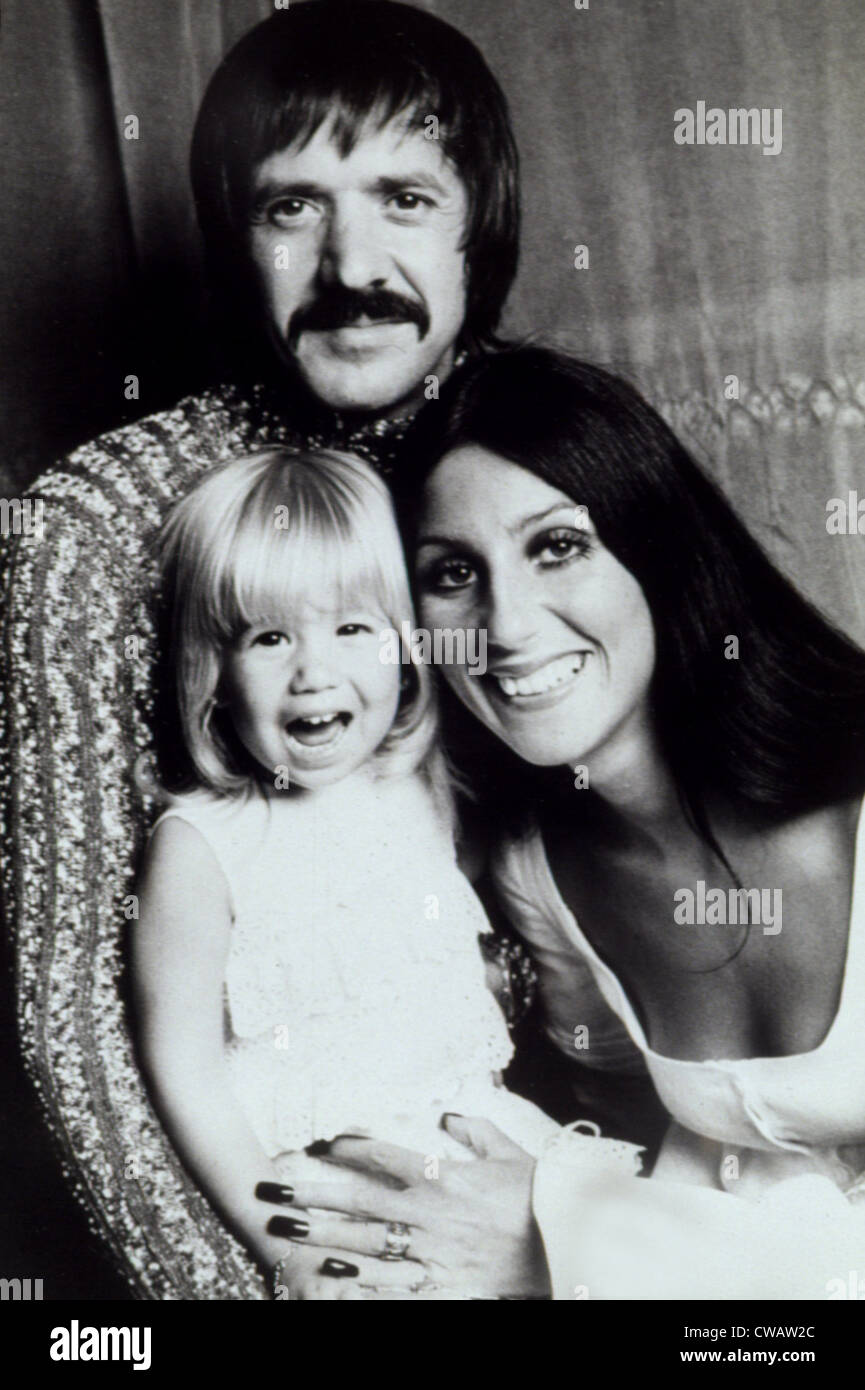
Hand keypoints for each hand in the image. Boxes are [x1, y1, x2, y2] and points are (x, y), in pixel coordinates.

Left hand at [257, 1116, 551, 1299]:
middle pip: (357, 1202)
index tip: (316, 1144)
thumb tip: (447, 1116)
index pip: (380, 1156)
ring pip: (364, 1245)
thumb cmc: (538, 1192)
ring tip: (286, 1233)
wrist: (567, 1241)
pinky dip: (362, 1284)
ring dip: (321, 1239)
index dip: (345, 1148)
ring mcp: (431, 1251)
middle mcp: (427, 1214)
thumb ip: (473, 1130)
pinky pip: (394, 1285)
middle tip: (274, 1192)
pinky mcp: (442, 1283)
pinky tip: (331, 1280)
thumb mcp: (507, 1151)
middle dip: (312, 1196)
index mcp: (441, 1176)